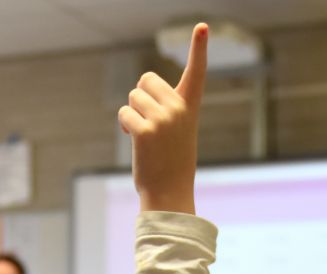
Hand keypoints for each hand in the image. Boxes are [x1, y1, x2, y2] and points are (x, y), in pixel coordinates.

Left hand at [119, 22, 207, 214]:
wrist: (169, 192)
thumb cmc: (170, 161)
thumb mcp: (176, 129)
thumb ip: (164, 107)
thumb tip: (137, 96)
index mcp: (190, 106)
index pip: (197, 72)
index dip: (199, 48)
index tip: (202, 26)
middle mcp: (179, 109)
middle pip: (146, 79)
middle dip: (141, 97)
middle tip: (149, 123)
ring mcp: (163, 119)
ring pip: (133, 96)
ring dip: (132, 113)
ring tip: (145, 137)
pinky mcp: (145, 131)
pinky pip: (124, 114)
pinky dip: (125, 127)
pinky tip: (136, 143)